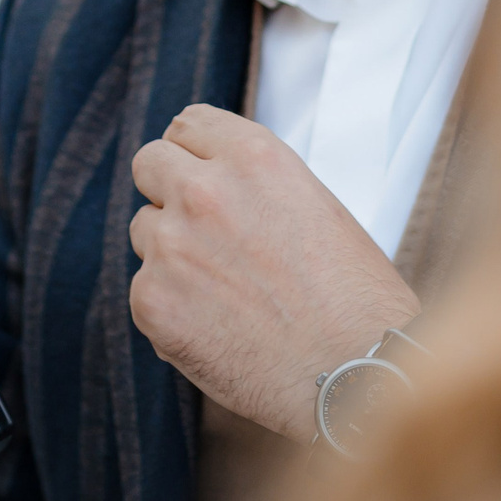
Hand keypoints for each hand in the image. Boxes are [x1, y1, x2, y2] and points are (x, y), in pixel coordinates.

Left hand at [128, 104, 419, 440]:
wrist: (356, 375)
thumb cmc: (353, 299)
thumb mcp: (316, 205)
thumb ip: (254, 183)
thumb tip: (211, 177)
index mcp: (254, 157)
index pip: (188, 124)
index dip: (195, 153)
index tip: (200, 173)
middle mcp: (205, 191)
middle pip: (149, 164)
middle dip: (168, 190)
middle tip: (200, 229)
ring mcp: (172, 245)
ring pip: (144, 230)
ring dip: (172, 253)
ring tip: (228, 292)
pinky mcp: (152, 301)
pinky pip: (144, 290)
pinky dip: (172, 309)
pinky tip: (220, 330)